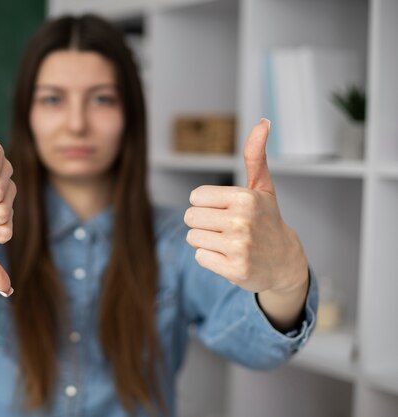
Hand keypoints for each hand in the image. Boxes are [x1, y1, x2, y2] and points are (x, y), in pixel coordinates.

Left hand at [184, 119, 307, 294]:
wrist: (284, 262)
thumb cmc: (267, 220)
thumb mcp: (263, 187)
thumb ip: (255, 155)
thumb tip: (263, 121)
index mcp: (245, 197)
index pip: (195, 197)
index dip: (206, 204)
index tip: (226, 210)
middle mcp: (242, 221)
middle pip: (190, 218)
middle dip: (203, 223)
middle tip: (225, 228)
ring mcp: (239, 247)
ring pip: (193, 238)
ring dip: (206, 241)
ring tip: (228, 242)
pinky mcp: (234, 269)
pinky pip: (200, 257)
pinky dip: (211, 259)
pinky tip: (230, 257)